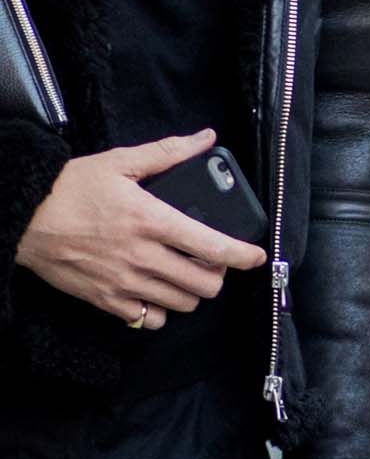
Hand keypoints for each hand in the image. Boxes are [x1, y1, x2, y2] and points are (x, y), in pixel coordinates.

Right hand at [15, 128, 268, 327]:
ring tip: (184, 275)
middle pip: (205, 284)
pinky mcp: (108, 301)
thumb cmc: (69, 188)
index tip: (257, 257)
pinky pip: (150, 320)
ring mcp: (126, 283)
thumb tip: (206, 139)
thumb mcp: (119, 162)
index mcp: (152, 220)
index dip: (244, 256)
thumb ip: (167, 153)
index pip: (213, 246)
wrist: (24, 218)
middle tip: (210, 262)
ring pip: (183, 304)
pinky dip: (160, 311)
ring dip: (191, 292)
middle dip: (217, 275)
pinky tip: (156, 292)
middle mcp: (143, 256)